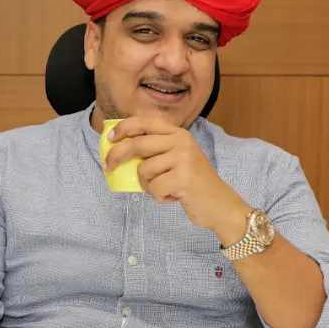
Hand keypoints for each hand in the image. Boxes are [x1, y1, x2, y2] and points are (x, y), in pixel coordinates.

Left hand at [104, 116, 250, 240]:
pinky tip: (172, 196)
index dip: (124, 128)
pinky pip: (153, 187)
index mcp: (178, 133)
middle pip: (137, 144)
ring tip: (164, 188)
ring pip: (143, 169)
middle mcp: (181, 141)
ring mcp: (183, 158)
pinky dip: (158, 196)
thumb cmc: (193, 183)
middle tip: (108, 167)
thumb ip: (156, 151)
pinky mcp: (183, 177)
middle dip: (117, 156)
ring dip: (147, 184)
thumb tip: (121, 150)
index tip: (110, 139)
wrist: (220, 204)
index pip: (145, 122)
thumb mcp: (178, 159)